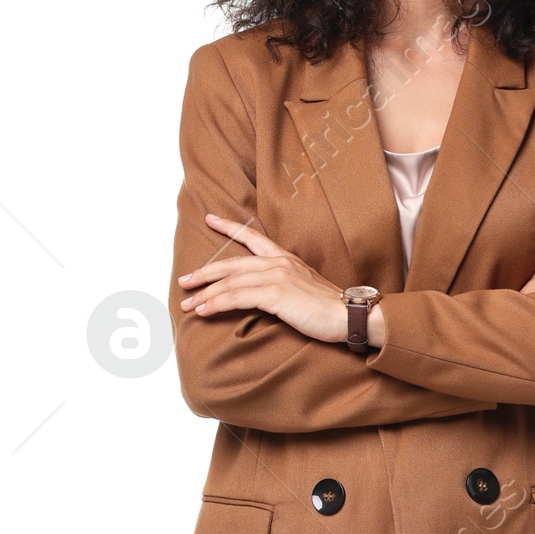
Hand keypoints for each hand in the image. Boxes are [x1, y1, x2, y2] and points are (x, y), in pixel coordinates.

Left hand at [179, 213, 349, 343]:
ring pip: (229, 283)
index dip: (229, 227)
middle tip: (184, 281)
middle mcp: (278, 263)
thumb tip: (266, 295)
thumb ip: (284, 285)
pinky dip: (216, 304)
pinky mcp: (275, 295)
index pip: (252, 237)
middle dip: (204, 273)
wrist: (350, 315)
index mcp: (285, 258)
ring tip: (187, 304)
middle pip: (231, 264)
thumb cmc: (330, 308)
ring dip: (205, 294)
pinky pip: (237, 298)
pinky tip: (203, 311)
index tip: (210, 218)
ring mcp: (276, 277)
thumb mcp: (304, 289)